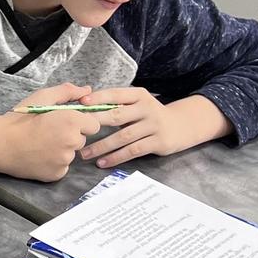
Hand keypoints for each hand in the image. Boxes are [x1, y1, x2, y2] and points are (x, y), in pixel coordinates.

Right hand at [0, 83, 100, 181]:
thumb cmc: (19, 119)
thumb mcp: (41, 97)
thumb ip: (67, 92)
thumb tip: (87, 90)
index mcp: (71, 121)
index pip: (93, 124)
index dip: (79, 122)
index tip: (63, 122)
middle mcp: (72, 142)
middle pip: (82, 139)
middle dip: (70, 135)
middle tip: (48, 132)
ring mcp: (65, 160)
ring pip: (71, 154)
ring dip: (61, 149)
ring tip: (40, 144)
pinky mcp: (56, 174)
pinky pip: (62, 167)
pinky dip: (54, 163)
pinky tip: (39, 156)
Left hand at [78, 88, 227, 167]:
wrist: (181, 126)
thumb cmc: (149, 115)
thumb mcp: (138, 103)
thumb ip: (117, 104)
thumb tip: (85, 103)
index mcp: (138, 95)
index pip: (116, 94)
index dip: (98, 98)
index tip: (81, 102)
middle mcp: (146, 108)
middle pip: (117, 115)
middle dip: (95, 122)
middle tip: (76, 130)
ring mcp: (153, 126)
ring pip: (123, 136)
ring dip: (102, 146)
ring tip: (84, 153)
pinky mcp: (158, 142)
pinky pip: (133, 151)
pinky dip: (116, 157)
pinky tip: (102, 162)